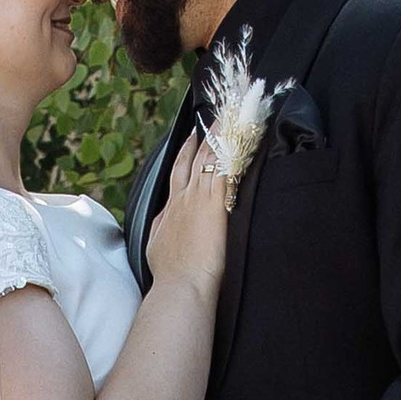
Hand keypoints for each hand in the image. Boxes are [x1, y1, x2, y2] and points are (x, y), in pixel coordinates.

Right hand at [143, 131, 229, 300]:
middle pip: (197, 156)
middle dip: (208, 134)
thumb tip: (165, 214)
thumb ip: (163, 224)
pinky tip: (243, 139)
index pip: (180, 169)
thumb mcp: (157, 243)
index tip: (192, 136)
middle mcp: (186, 197)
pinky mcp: (217, 205)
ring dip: (223, 136)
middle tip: (218, 114)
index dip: (186, 151)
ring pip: (213, 158)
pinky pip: (226, 170)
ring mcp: (201, 198)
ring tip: (233, 117)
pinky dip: (233, 154)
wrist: (180, 284)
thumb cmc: (170, 273)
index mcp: (173, 206)